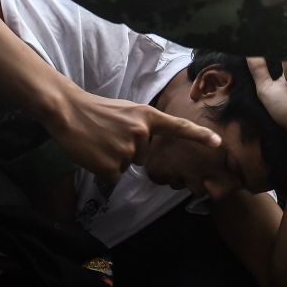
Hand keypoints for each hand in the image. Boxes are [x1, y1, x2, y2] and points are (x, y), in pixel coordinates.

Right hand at [50, 86, 220, 181]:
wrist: (68, 112)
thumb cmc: (97, 111)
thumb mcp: (127, 111)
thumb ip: (142, 126)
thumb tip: (145, 147)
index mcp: (147, 116)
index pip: (178, 127)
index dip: (199, 136)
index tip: (218, 143)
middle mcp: (142, 132)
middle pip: (144, 155)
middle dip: (129, 149)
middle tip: (109, 135)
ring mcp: (128, 150)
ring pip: (128, 166)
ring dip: (115, 159)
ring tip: (100, 141)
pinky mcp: (113, 166)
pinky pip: (114, 176)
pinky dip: (104, 169)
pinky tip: (94, 153)